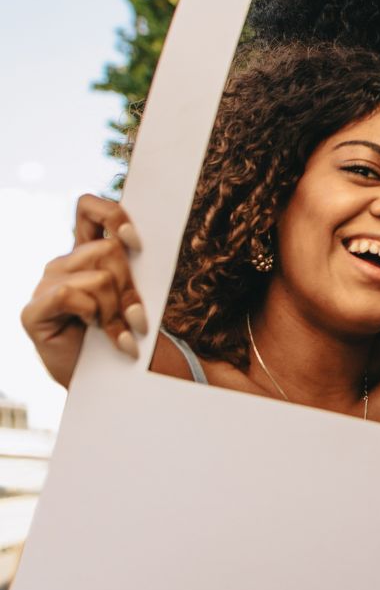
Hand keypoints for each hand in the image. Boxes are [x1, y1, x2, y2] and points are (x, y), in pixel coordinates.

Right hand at [20, 195, 145, 385]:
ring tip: (121, 333)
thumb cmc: (120, 337)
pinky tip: (102, 334)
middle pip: (109, 250)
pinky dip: (95, 316)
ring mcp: (44, 286)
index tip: (135, 240)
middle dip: (130, 287)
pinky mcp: (33, 311)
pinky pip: (71, 295)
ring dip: (118, 310)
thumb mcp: (132, 298)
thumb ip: (131, 271)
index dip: (112, 214)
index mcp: (86, 254)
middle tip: (136, 319)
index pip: (88, 208)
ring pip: (99, 277)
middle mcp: (62, 264)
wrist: (104, 380)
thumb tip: (136, 244)